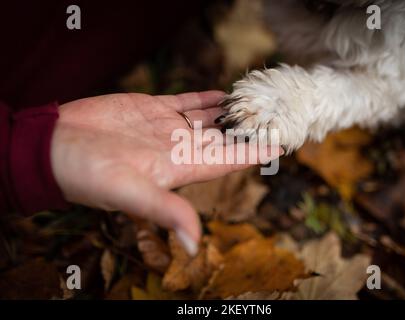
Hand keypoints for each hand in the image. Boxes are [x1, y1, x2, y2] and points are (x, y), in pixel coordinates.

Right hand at [51, 91, 281, 254]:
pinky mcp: (150, 108)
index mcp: (177, 168)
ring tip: (257, 101)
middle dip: (249, 129)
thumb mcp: (128, 193)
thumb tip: (194, 245)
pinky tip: (224, 93)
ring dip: (232, 112)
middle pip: (222, 138)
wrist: (54, 146)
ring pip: (208, 119)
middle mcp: (176, 148)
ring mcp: (165, 127)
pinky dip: (206, 98)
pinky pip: (186, 102)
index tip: (280, 144)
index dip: (253, 153)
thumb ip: (165, 211)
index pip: (226, 161)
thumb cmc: (87, 174)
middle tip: (276, 115)